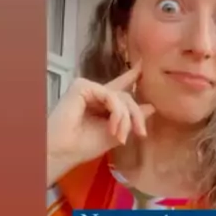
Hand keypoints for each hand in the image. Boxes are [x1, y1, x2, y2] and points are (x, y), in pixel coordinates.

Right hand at [47, 64, 154, 185]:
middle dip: (135, 115)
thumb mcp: (115, 134)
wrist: (63, 151)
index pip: (120, 88)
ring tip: (120, 136)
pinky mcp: (82, 86)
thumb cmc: (83, 146)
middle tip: (141, 133)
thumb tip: (151, 107)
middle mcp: (95, 93)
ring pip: (121, 97)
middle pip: (126, 96)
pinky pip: (111, 96)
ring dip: (125, 119)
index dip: (132, 77)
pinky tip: (112, 128)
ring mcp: (88, 88)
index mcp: (101, 103)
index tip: (143, 65)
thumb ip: (131, 120)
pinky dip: (116, 113)